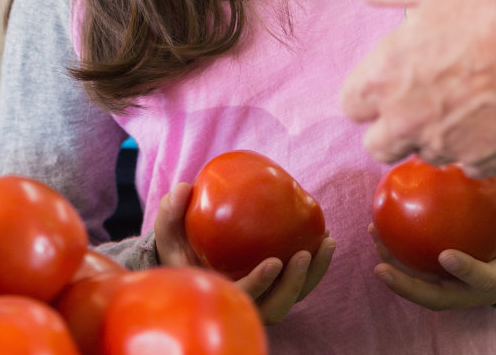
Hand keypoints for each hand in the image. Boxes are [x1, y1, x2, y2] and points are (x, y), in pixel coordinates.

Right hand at [154, 183, 334, 324]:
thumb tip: (184, 188)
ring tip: (326, 242)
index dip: (259, 285)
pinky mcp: (277, 286)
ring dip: (313, 275)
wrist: (192, 261)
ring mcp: (263, 298)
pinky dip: (316, 264)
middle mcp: (244, 304)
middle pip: (275, 307)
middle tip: (303, 254)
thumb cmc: (181, 247)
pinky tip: (325, 237)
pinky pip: (300, 282)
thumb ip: (171, 213)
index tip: (274, 262)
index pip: (242, 298)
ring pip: (293, 297)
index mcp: (220, 295)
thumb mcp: (169, 232)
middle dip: (294, 285)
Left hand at [341, 0, 495, 173]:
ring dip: (435, 134)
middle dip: (391, 124)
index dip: (369, 87)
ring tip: (462, 97)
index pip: (351, 104)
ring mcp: (454, 145)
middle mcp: (412, 119)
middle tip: (420, 92)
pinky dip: (476, 146)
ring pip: (427, 155)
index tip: (391, 70)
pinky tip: (492, 114)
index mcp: (388, 74)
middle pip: (379, 144)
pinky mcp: (495, 159)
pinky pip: (471, 164)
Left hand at [370, 153, 495, 308]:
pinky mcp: (447, 279)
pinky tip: (379, 223)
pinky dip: (398, 253)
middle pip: (441, 298)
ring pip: (423, 287)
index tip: (445, 255)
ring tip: (373, 234)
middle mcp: (478, 290)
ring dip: (395, 269)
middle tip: (381, 267)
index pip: (485, 279)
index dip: (466, 271)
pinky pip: (419, 270)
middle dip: (410, 287)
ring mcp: (461, 288)